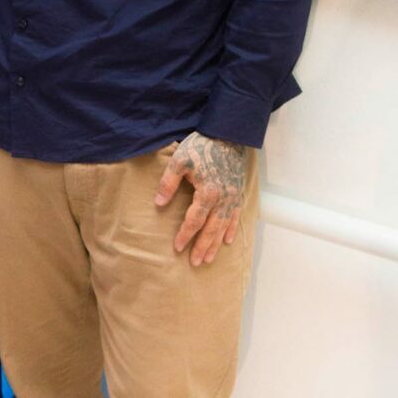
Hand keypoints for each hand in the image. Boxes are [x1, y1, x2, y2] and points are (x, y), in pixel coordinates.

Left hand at [154, 131, 246, 265]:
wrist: (228, 134)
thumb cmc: (202, 146)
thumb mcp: (180, 160)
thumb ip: (168, 183)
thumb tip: (159, 203)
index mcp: (208, 192)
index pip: (195, 220)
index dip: (185, 235)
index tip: (177, 247)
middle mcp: (223, 198)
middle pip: (211, 228)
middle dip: (203, 246)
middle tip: (195, 263)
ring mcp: (232, 196)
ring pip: (224, 226)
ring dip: (216, 243)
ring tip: (209, 258)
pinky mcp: (238, 192)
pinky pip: (236, 216)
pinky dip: (231, 229)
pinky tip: (227, 241)